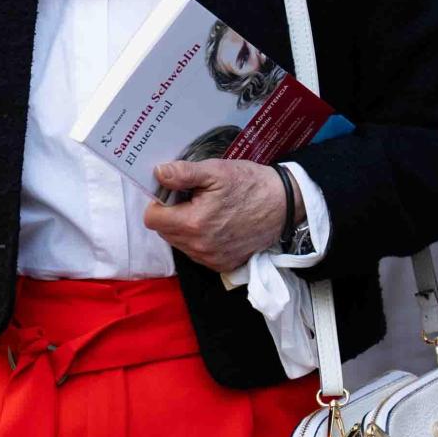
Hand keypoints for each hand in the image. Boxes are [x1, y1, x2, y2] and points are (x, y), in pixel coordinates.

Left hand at [142, 160, 298, 273]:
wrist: (284, 205)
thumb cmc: (250, 184)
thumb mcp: (216, 171)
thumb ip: (183, 173)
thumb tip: (158, 173)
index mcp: (194, 223)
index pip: (152, 219)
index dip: (158, 202)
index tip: (173, 192)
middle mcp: (199, 247)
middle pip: (164, 232)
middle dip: (171, 215)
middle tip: (191, 198)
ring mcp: (212, 259)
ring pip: (180, 244)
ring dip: (184, 228)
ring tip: (205, 210)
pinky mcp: (223, 265)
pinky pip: (197, 254)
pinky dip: (199, 240)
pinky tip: (216, 225)